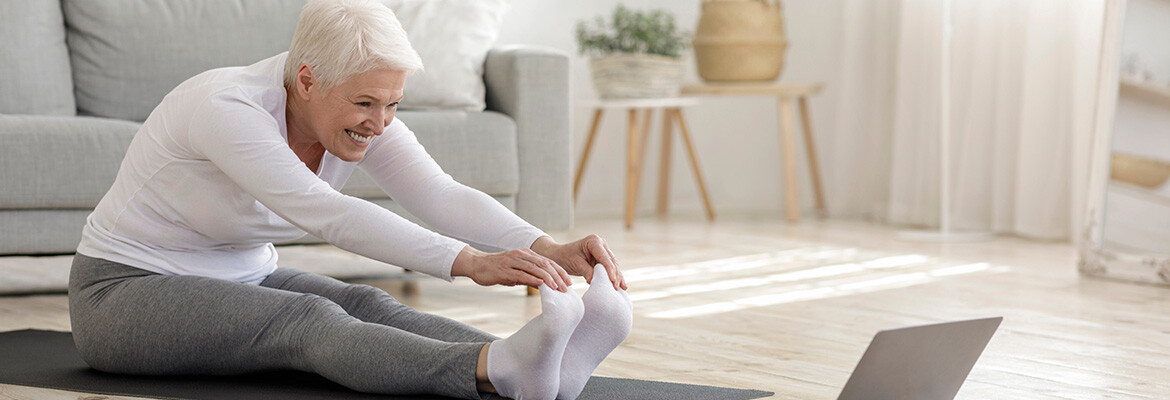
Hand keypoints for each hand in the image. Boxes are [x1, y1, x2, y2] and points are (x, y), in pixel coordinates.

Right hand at [451, 245, 571, 290]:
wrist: (476, 264)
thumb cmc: (496, 269)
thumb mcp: (516, 272)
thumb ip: (529, 277)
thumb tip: (543, 285)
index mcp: (526, 254)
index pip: (547, 262)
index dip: (559, 272)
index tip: (569, 282)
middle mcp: (521, 255)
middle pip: (545, 264)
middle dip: (558, 276)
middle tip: (567, 287)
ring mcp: (513, 261)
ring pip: (535, 268)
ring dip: (548, 278)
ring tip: (557, 288)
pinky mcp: (505, 270)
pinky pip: (522, 274)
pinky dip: (533, 279)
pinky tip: (541, 285)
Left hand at [531, 235, 626, 289]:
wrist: (559, 255)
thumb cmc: (565, 257)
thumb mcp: (575, 264)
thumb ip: (587, 271)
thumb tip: (596, 282)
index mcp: (593, 241)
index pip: (604, 257)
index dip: (610, 270)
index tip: (613, 281)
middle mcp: (601, 243)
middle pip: (611, 261)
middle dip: (615, 275)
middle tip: (617, 288)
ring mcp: (603, 250)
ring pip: (613, 265)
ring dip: (617, 276)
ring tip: (622, 288)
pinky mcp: (602, 258)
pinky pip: (610, 268)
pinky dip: (614, 276)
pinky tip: (621, 285)